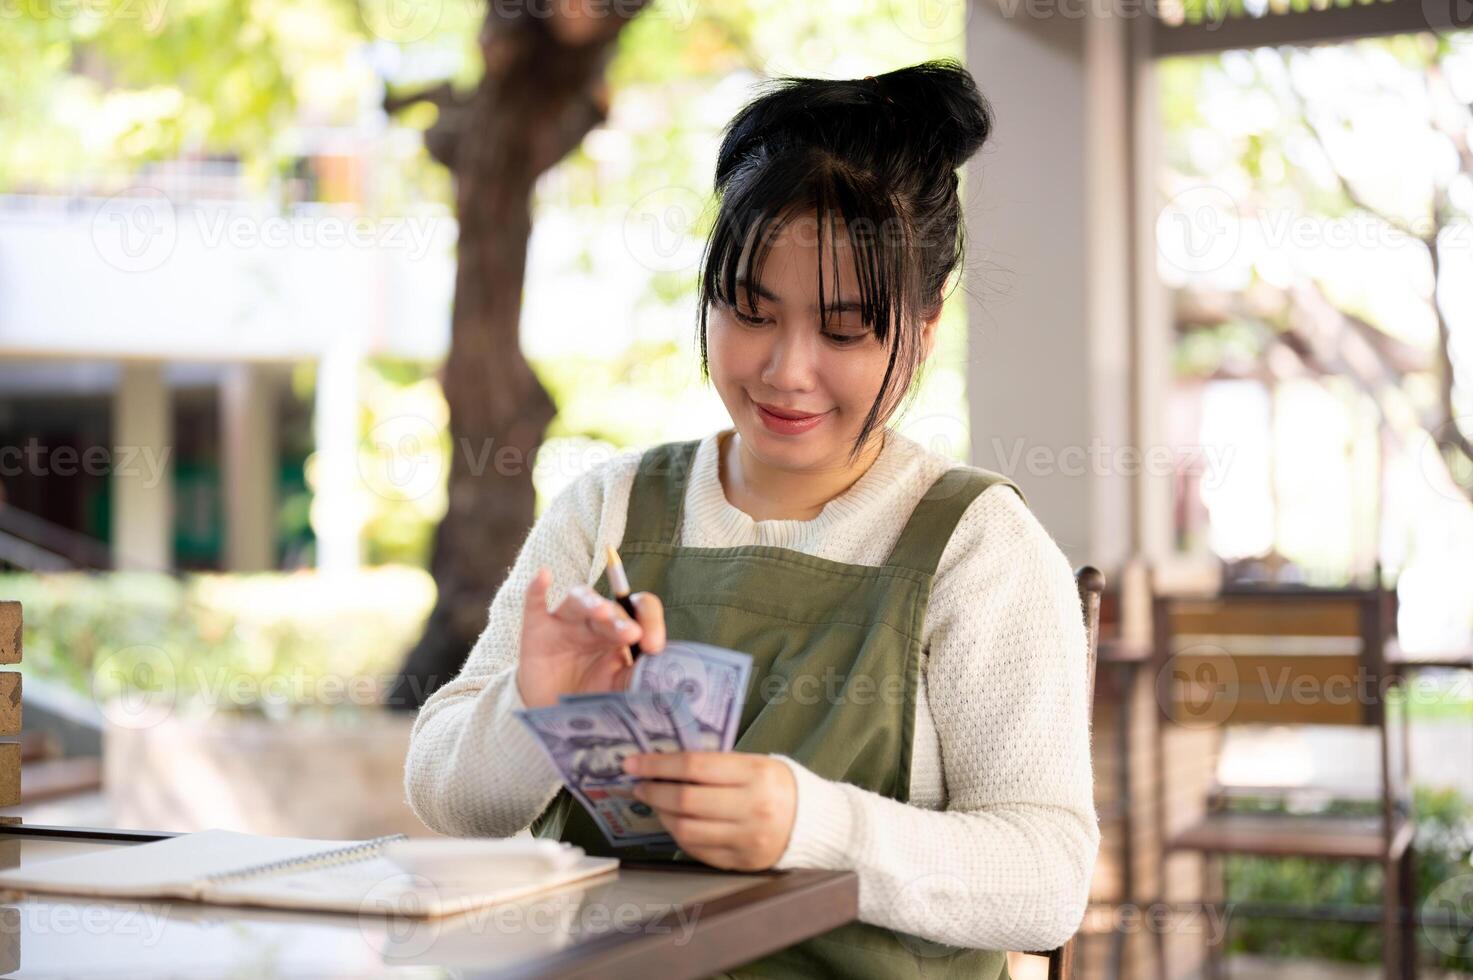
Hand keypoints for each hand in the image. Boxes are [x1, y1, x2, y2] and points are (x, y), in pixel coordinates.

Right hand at [516, 568, 665, 709]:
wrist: (555, 721)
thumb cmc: (594, 700)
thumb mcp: (623, 691)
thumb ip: (642, 677)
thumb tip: (667, 671)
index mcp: (622, 633)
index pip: (642, 609)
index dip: (652, 622)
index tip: (654, 647)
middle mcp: (595, 624)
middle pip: (611, 608)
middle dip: (621, 620)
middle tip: (632, 634)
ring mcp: (565, 625)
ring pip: (578, 600)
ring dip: (591, 603)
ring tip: (602, 612)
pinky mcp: (536, 632)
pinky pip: (535, 604)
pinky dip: (537, 589)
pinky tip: (545, 576)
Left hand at [623, 751, 796, 870]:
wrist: (812, 823)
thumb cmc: (776, 785)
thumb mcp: (755, 763)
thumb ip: (715, 765)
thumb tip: (664, 765)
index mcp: (755, 774)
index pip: (694, 766)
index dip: (657, 764)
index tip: (632, 763)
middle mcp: (751, 808)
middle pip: (685, 800)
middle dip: (653, 791)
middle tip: (639, 785)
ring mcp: (745, 839)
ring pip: (685, 829)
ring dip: (661, 814)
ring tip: (654, 803)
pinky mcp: (740, 862)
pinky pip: (696, 849)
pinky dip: (678, 833)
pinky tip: (673, 821)